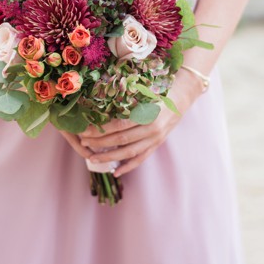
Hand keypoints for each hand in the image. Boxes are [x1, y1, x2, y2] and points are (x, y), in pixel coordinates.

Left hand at [77, 75, 201, 176]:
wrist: (180, 98)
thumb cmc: (156, 91)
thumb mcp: (142, 92)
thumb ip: (125, 100)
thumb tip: (97, 104)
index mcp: (147, 114)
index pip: (118, 125)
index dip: (100, 130)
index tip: (84, 130)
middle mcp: (152, 129)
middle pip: (121, 140)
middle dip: (99, 143)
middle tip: (83, 142)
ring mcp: (155, 140)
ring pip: (129, 153)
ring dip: (109, 157)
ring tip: (92, 158)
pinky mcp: (156, 145)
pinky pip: (141, 159)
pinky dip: (128, 167)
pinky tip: (115, 172)